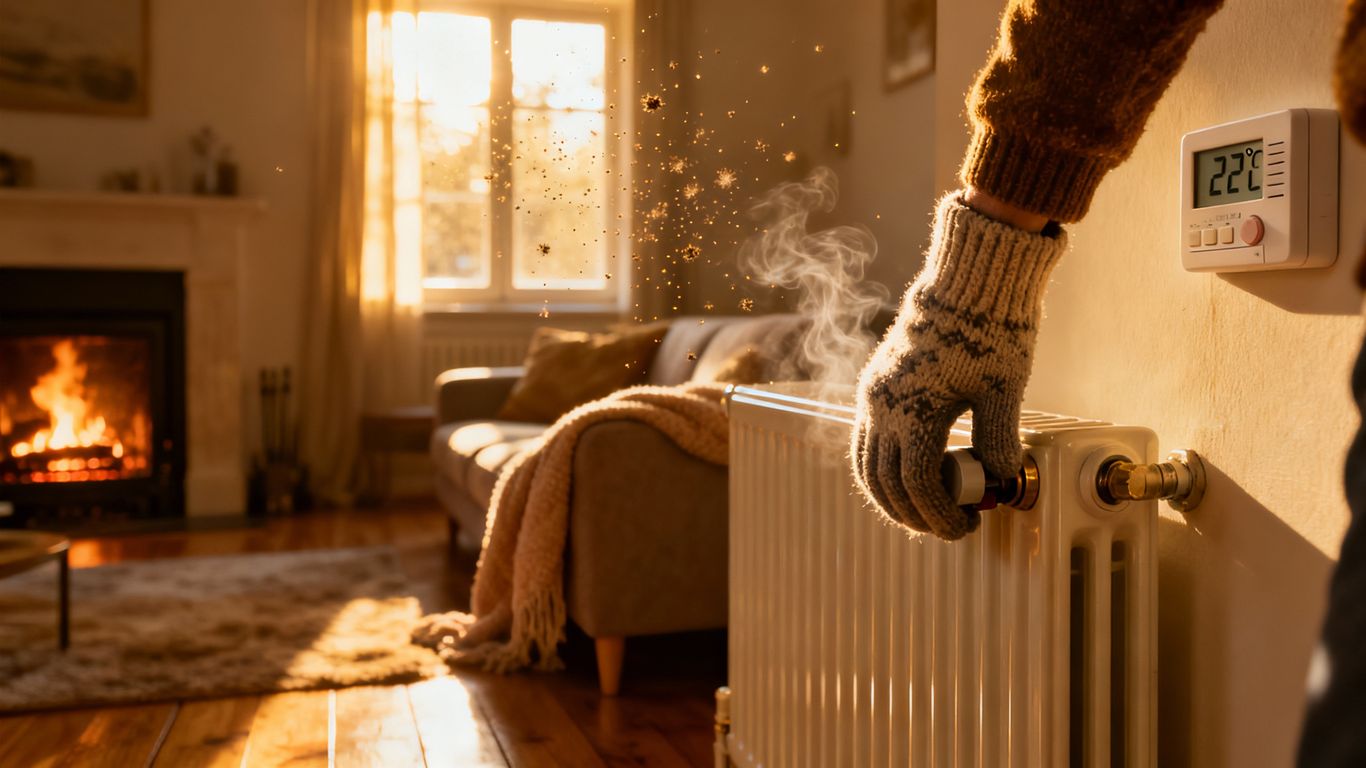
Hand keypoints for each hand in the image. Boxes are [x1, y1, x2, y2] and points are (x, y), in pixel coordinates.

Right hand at [851, 195, 1065, 539]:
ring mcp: (873, 395)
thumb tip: (1002, 477)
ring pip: (866, 465)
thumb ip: (999, 439)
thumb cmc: (990, 330)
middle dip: (914, 514)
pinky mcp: (875, 384)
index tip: (964, 527)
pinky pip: (865, 440)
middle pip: (885, 483)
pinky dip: (880, 469)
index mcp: (913, 412)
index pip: (917, 485)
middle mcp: (882, 406)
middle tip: (947, 527)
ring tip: (922, 512)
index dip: (939, 515)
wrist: (968, 282)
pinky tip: (905, 478)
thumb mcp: (1004, 390)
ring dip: (890, 497)